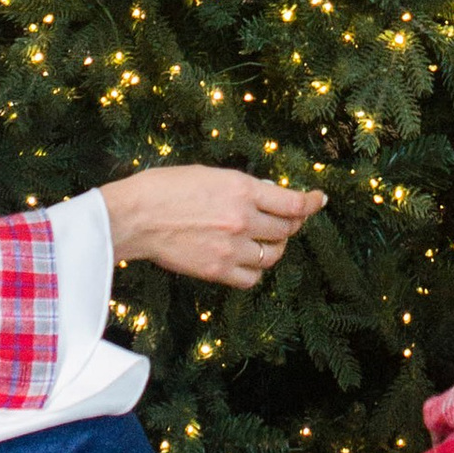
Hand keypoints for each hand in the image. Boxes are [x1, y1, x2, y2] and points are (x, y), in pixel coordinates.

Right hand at [99, 164, 324, 288]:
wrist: (134, 216)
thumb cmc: (165, 188)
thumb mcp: (211, 174)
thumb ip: (243, 187)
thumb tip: (267, 196)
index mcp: (242, 189)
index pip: (292, 202)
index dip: (311, 203)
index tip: (319, 200)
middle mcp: (243, 219)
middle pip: (286, 230)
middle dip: (290, 225)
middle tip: (286, 222)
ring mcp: (232, 248)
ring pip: (273, 255)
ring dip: (273, 248)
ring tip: (262, 241)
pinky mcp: (218, 271)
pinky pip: (253, 278)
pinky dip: (255, 270)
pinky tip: (246, 261)